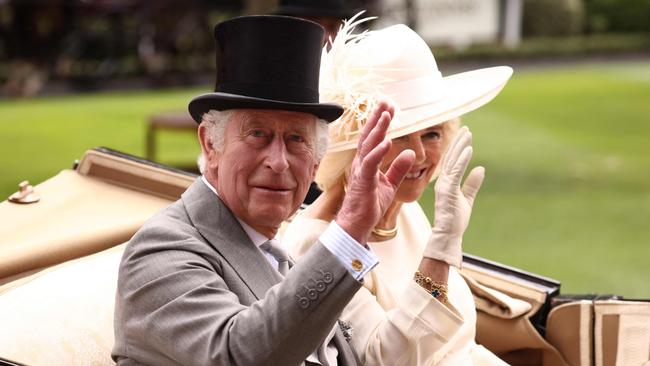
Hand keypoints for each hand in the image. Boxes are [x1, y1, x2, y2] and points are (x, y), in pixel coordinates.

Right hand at [335, 101, 414, 243]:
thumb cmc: (369, 205)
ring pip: (368, 145)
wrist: (357, 224)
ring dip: (378, 129)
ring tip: (386, 115)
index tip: (389, 108)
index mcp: (367, 162)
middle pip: (369, 135)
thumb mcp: (390, 184)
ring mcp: (361, 171)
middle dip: (377, 118)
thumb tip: (411, 153)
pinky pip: (370, 163)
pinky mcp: (363, 181)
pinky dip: (378, 152)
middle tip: (385, 101)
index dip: (381, 122)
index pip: (374, 138)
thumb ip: (399, 168)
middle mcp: (361, 163)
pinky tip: (386, 141)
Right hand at [423, 126, 484, 266]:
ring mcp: (444, 185)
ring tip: (468, 134)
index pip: (451, 161)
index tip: (465, 136)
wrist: (448, 234)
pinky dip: (462, 159)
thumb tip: (481, 168)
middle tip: (466, 129)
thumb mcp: (467, 199)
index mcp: (446, 183)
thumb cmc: (455, 219)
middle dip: (458, 142)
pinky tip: (469, 149)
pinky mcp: (448, 190)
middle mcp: (442, 181)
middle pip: (450, 157)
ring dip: (461, 146)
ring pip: (452, 161)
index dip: (457, 148)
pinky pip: (456, 171)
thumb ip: (472, 184)